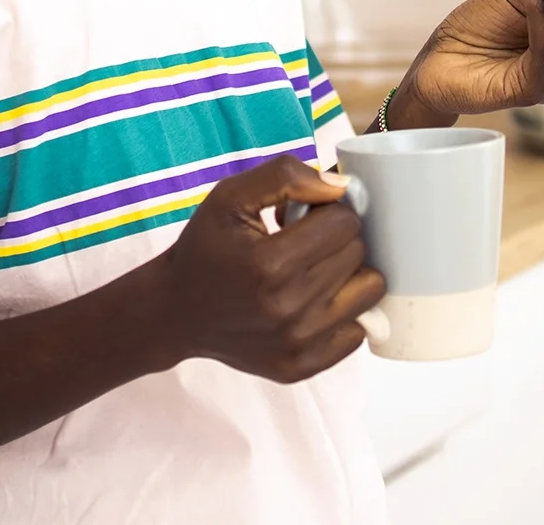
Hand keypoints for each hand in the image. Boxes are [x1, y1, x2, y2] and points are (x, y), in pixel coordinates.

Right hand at [149, 155, 384, 382]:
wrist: (175, 311)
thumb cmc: (205, 248)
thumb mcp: (230, 196)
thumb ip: (285, 176)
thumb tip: (340, 186)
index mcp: (270, 264)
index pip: (345, 223)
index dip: (327, 212)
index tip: (303, 218)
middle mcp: (288, 308)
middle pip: (357, 254)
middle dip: (335, 240)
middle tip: (302, 243)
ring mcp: (297, 343)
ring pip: (367, 292)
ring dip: (346, 275)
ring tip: (312, 271)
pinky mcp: (300, 367)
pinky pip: (356, 333)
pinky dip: (341, 314)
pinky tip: (311, 303)